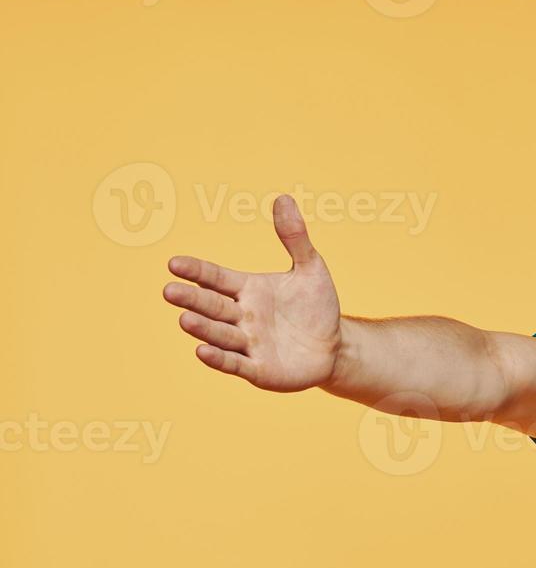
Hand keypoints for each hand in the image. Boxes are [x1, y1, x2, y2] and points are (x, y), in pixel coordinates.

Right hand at [163, 195, 341, 391]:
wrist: (335, 347)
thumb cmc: (317, 307)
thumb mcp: (311, 269)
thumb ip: (295, 237)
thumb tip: (284, 197)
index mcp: (247, 289)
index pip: (216, 277)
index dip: (196, 271)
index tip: (174, 263)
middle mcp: (241, 316)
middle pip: (212, 305)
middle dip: (191, 299)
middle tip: (169, 290)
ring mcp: (248, 344)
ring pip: (220, 334)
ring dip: (203, 328)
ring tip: (185, 319)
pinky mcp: (259, 370)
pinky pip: (235, 363)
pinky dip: (219, 358)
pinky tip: (202, 351)